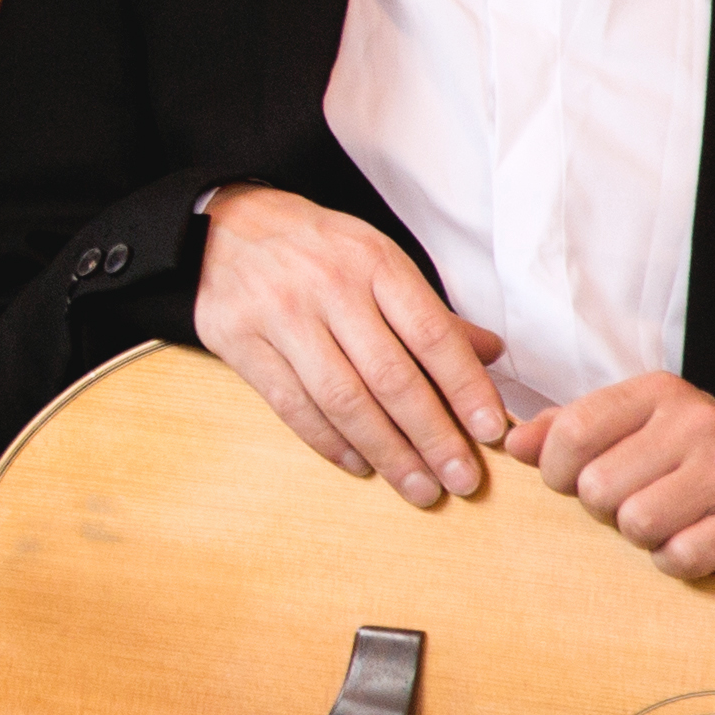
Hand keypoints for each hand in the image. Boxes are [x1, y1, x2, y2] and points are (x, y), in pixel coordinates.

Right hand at [189, 186, 510, 506]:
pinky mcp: (240, 341)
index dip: (465, 387)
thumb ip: (429, 311)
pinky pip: (291, 404)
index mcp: (373, 263)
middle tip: (461, 479)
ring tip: (418, 487)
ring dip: (386, 451)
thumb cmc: (315, 248)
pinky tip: (359, 464)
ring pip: (342, 399)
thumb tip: (489, 354)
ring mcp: (280, 315)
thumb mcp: (376, 259)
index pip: (431, 335)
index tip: (491, 431)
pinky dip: (328, 441)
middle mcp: (328, 287)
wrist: (223, 227)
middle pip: (390, 376)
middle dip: (432, 436)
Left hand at [515, 371, 714, 579]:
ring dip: (636, 532)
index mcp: (656, 393)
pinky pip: (682, 556)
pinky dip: (672, 558)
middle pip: (599, 486)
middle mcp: (696, 424)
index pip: (572, 433)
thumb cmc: (673, 444)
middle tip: (624, 498)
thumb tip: (512, 446)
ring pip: (638, 522)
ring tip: (655, 515)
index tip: (567, 479)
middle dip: (599, 505)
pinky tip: (684, 535)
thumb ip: (562, 429)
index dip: (554, 468)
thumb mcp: (623, 421)